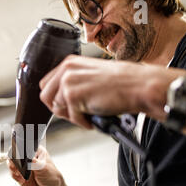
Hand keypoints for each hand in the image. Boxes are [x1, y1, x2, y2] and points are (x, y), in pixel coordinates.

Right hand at [7, 146, 66, 185]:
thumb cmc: (53, 178)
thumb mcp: (46, 170)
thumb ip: (37, 164)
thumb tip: (30, 159)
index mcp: (36, 151)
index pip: (25, 145)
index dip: (19, 148)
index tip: (19, 155)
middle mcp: (28, 157)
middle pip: (15, 152)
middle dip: (14, 159)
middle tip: (17, 166)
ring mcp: (23, 166)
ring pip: (11, 162)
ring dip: (13, 168)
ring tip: (19, 174)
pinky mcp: (19, 175)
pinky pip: (12, 172)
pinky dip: (14, 176)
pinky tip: (22, 180)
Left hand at [39, 55, 180, 127]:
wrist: (139, 86)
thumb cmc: (122, 83)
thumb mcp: (90, 76)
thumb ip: (73, 83)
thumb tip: (59, 100)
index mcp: (69, 63)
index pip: (46, 85)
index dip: (55, 99)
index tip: (66, 106)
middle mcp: (66, 70)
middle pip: (46, 97)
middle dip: (60, 109)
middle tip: (77, 113)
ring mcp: (68, 82)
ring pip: (57, 109)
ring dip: (73, 116)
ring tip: (89, 113)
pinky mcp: (73, 96)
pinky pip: (72, 117)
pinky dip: (84, 122)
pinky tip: (96, 116)